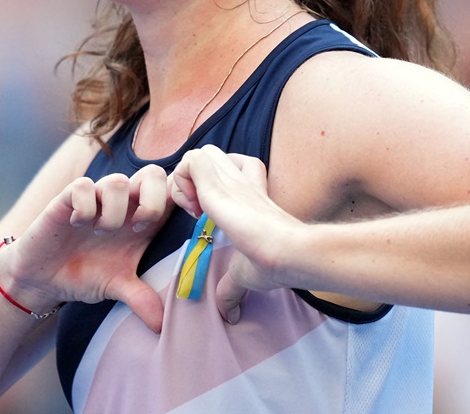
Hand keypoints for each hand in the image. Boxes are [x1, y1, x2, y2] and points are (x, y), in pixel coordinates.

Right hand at [0, 164, 171, 331]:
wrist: (42, 278)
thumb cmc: (84, 274)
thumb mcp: (117, 287)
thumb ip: (141, 299)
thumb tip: (162, 326)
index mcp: (141, 220)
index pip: (171, 191)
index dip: (181, 199)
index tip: (170, 228)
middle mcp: (122, 204)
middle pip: (154, 174)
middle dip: (152, 201)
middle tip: (138, 229)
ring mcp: (95, 198)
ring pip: (117, 180)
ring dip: (114, 210)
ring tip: (100, 231)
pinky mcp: (66, 199)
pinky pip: (82, 187)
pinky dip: (84, 207)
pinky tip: (77, 224)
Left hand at [169, 145, 304, 323]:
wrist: (287, 251)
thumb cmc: (274, 261)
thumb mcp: (245, 273)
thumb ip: (232, 289)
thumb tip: (231, 315)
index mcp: (248, 194)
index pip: (225, 170)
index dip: (206, 191)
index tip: (205, 219)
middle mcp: (240, 180)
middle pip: (209, 155)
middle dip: (193, 181)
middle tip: (197, 211)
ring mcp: (230, 177)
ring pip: (197, 153)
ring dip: (186, 180)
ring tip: (194, 208)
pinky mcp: (218, 181)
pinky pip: (189, 160)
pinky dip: (182, 181)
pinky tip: (194, 208)